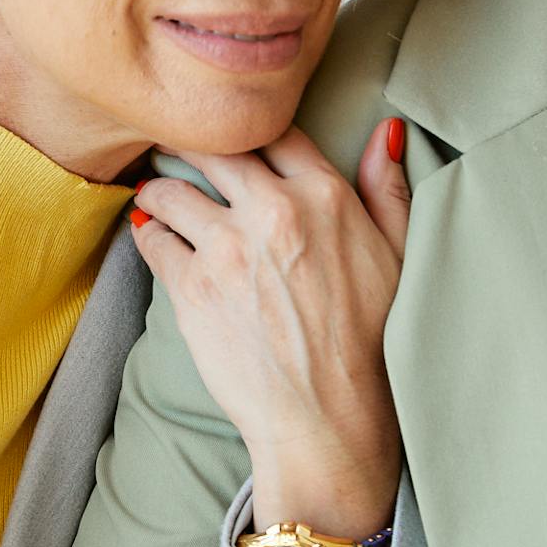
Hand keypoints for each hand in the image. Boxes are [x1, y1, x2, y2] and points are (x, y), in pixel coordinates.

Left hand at [129, 122, 411, 537]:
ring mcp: (228, 248)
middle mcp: (274, 211)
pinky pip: (153, 240)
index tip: (234, 139)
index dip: (251, 131)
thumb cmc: (371, 341)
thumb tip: (385, 131)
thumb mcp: (397, 256)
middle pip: (214, 150)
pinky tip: (152, 236)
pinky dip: (149, 235)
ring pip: (172, 191)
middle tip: (174, 149)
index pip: (276, 132)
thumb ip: (385, 188)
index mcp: (326, 196)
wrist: (329, 416)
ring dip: (161, 190)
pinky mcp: (192, 287)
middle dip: (191, 147)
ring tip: (156, 196)